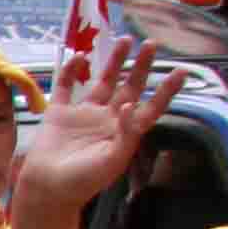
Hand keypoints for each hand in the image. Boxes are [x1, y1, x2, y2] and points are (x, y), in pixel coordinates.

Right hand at [10, 41, 179, 228]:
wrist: (46, 188)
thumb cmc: (82, 181)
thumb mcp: (111, 161)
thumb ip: (125, 134)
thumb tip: (130, 104)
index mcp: (124, 132)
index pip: (151, 107)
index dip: (166, 91)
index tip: (181, 72)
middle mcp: (107, 119)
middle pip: (129, 87)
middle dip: (141, 66)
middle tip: (151, 44)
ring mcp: (84, 114)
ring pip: (102, 82)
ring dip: (113, 62)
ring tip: (123, 40)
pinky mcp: (59, 112)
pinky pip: (67, 86)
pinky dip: (71, 71)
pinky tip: (79, 57)